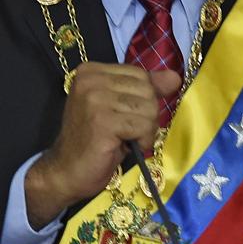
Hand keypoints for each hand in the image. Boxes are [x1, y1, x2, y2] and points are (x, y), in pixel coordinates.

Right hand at [25, 62, 180, 227]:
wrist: (67, 171)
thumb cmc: (96, 139)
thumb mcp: (121, 107)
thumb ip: (146, 88)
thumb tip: (174, 76)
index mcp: (91, 71)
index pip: (142, 75)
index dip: (143, 98)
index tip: (123, 115)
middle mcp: (90, 81)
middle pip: (148, 90)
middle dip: (146, 115)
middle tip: (125, 130)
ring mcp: (95, 100)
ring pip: (149, 109)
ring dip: (144, 129)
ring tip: (124, 139)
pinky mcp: (103, 122)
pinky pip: (144, 126)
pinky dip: (142, 140)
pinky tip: (125, 146)